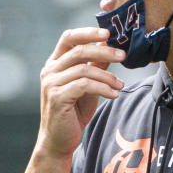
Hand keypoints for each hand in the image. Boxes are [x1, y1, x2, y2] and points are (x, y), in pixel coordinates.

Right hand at [36, 27, 124, 158]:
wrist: (59, 140)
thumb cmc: (74, 112)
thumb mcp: (88, 85)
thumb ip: (96, 66)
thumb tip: (110, 46)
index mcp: (55, 63)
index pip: (69, 38)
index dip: (88, 32)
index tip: (108, 33)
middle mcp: (50, 70)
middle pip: (79, 50)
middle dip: (104, 51)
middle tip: (122, 56)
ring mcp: (51, 83)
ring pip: (84, 69)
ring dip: (107, 76)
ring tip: (121, 85)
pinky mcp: (57, 97)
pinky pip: (84, 85)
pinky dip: (103, 88)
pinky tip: (114, 95)